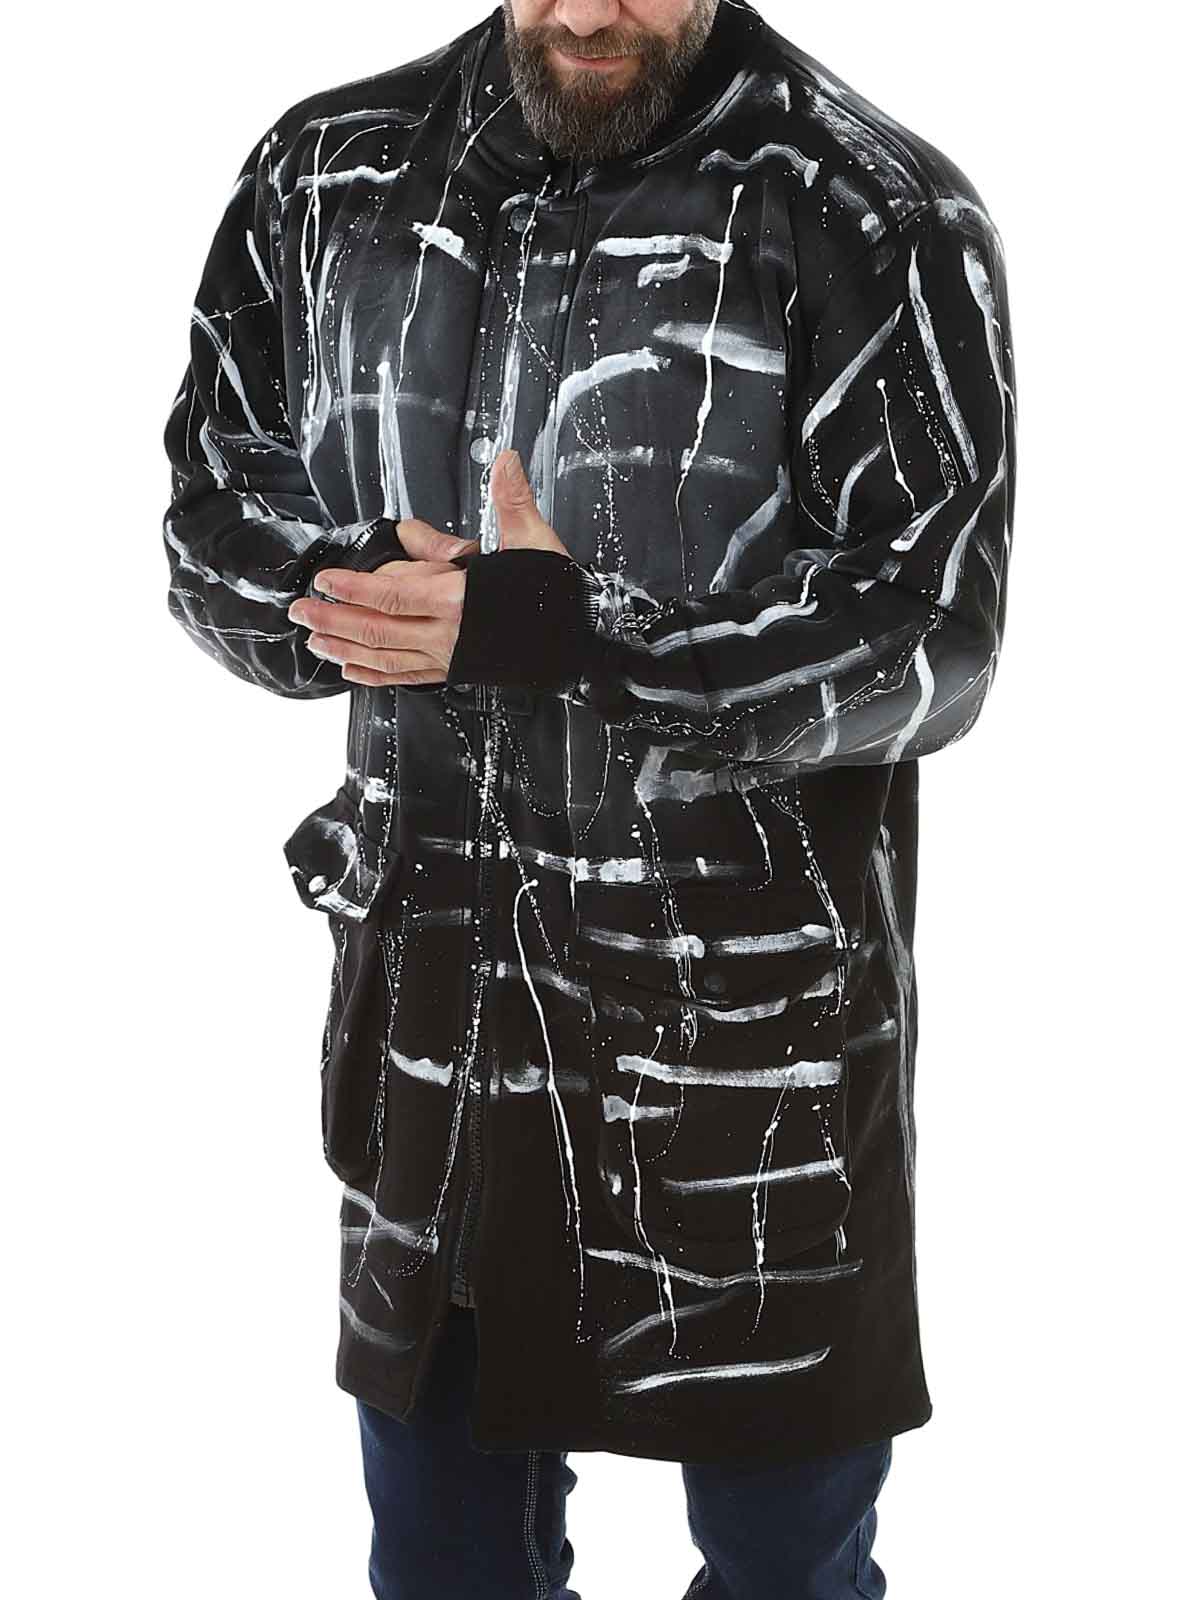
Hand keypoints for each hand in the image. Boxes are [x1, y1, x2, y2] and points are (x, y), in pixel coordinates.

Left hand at [286, 450, 568, 684]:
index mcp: (462, 599)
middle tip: (300, 608)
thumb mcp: (535, 543)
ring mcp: (450, 657)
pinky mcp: (454, 672)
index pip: (395, 595)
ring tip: (314, 637)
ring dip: (346, 647)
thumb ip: (512, 502)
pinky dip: (375, 675)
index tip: (326, 578)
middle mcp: (450, 634)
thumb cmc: (556, 594)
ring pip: (385, 657)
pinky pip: (406, 676)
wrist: (582, 643)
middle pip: (379, 629)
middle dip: (335, 618)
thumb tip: (504, 460)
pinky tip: (350, 669)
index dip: (356, 588)